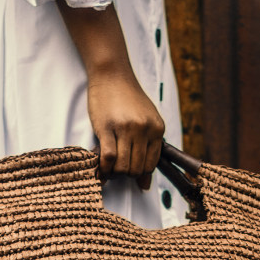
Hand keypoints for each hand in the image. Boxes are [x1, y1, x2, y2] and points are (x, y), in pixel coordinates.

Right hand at [87, 69, 164, 190]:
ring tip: (110, 167)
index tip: (130, 171)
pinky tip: (102, 166)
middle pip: (136, 168)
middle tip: (118, 169)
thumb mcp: (147, 119)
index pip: (151, 165)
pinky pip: (108, 158)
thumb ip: (149, 148)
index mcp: (157, 128)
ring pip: (123, 166)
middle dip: (127, 174)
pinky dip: (105, 168)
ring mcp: (125, 128)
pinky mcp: (106, 128)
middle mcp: (143, 129)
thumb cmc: (128, 98)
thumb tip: (145, 185)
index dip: (140, 173)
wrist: (112, 74)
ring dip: (115, 172)